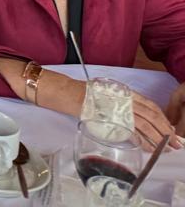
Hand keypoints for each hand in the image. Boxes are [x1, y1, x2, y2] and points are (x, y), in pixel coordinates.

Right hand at [45, 74, 181, 150]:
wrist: (69, 93)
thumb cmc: (85, 94)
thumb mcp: (108, 94)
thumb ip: (123, 103)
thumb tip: (136, 119)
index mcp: (126, 93)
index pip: (151, 106)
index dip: (163, 119)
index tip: (170, 129)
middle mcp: (125, 99)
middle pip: (152, 116)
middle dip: (165, 131)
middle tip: (174, 143)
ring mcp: (119, 109)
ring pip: (145, 125)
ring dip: (157, 139)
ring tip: (164, 149)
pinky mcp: (112, 119)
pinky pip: (132, 132)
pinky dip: (142, 141)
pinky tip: (147, 148)